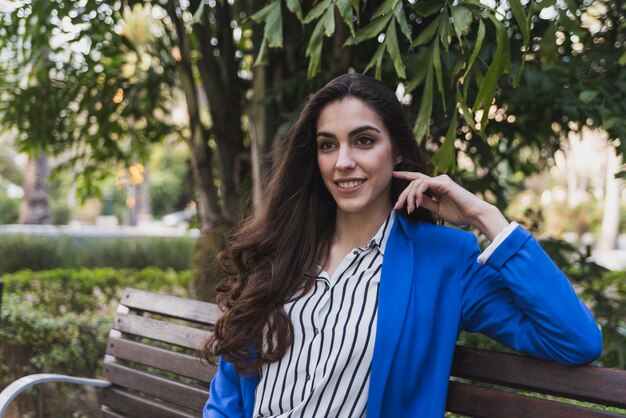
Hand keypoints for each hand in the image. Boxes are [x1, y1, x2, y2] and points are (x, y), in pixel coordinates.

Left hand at [392, 171, 508, 240]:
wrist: (475, 215)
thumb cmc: (459, 213)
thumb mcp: (437, 209)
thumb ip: (426, 202)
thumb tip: (413, 200)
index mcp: (437, 186)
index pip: (418, 179)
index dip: (405, 176)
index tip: (393, 174)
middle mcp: (438, 180)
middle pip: (414, 182)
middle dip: (403, 195)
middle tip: (397, 207)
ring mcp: (441, 180)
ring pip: (417, 183)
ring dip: (409, 196)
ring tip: (409, 209)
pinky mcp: (444, 183)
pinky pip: (424, 184)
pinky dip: (417, 194)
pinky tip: (416, 203)